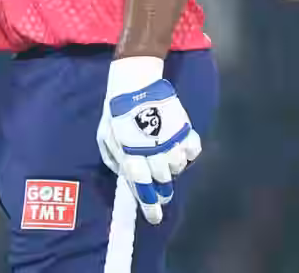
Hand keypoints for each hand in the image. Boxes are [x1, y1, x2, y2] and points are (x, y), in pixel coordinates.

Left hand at [96, 57, 201, 224]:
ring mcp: (171, 140)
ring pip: (178, 168)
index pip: (142, 187)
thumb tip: (125, 176)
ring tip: (166, 162)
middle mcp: (153, 151)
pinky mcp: (184, 129)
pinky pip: (193, 151)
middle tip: (162, 193)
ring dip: (173, 170)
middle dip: (163, 191)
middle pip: (162, 181)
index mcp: (131, 154)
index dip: (149, 205)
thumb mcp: (104, 136)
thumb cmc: (116, 110)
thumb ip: (113, 159)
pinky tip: (180, 148)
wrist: (136, 82)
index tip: (154, 217)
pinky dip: (188, 153)